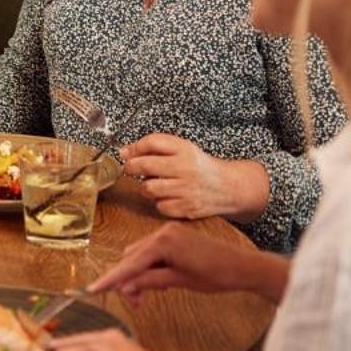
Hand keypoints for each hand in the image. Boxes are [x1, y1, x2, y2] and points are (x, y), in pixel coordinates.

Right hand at [89, 223, 275, 304]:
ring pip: (140, 254)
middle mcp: (163, 232)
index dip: (112, 279)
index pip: (130, 263)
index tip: (94, 289)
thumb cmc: (216, 275)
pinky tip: (158, 281)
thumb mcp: (179, 281)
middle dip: (128, 280)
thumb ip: (150, 280)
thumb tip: (126, 286)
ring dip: (139, 274)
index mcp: (164, 242)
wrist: (243, 267)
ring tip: (147, 295)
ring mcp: (169, 232)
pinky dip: (150, 266)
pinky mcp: (175, 236)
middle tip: (135, 303)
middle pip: (131, 257)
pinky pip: (152, 251)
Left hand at [121, 133, 265, 221]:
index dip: (134, 148)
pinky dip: (159, 202)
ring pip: (148, 189)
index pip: (152, 142)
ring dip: (145, 187)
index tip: (127, 153)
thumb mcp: (182, 149)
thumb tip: (124, 152)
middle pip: (145, 165)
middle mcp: (186, 168)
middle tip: (131, 169)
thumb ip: (154, 147)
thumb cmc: (199, 167)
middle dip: (131, 168)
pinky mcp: (186, 208)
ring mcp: (186, 190)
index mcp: (185, 149)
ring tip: (153, 184)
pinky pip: (159, 206)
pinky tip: (166, 196)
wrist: (226, 187)